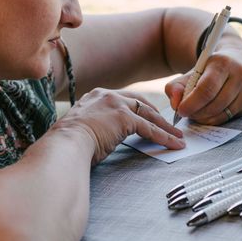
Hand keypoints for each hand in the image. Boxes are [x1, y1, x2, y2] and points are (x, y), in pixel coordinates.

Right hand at [54, 88, 184, 164]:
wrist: (64, 145)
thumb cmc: (66, 144)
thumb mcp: (80, 128)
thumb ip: (93, 126)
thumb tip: (98, 137)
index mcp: (95, 96)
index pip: (124, 99)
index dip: (138, 107)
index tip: (147, 114)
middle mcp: (107, 95)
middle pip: (140, 103)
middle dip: (156, 114)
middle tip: (168, 124)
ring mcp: (117, 104)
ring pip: (148, 115)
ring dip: (165, 127)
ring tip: (177, 137)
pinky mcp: (125, 118)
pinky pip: (150, 129)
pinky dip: (164, 137)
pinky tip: (174, 144)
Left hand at [164, 42, 241, 124]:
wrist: (241, 62)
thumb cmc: (212, 69)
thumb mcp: (193, 71)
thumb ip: (177, 86)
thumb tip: (175, 103)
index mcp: (223, 62)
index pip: (206, 89)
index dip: (191, 103)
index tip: (180, 110)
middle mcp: (240, 74)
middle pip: (214, 104)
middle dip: (197, 113)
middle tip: (187, 113)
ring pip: (222, 113)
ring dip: (205, 118)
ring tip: (196, 112)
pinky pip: (228, 118)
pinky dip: (215, 119)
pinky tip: (208, 113)